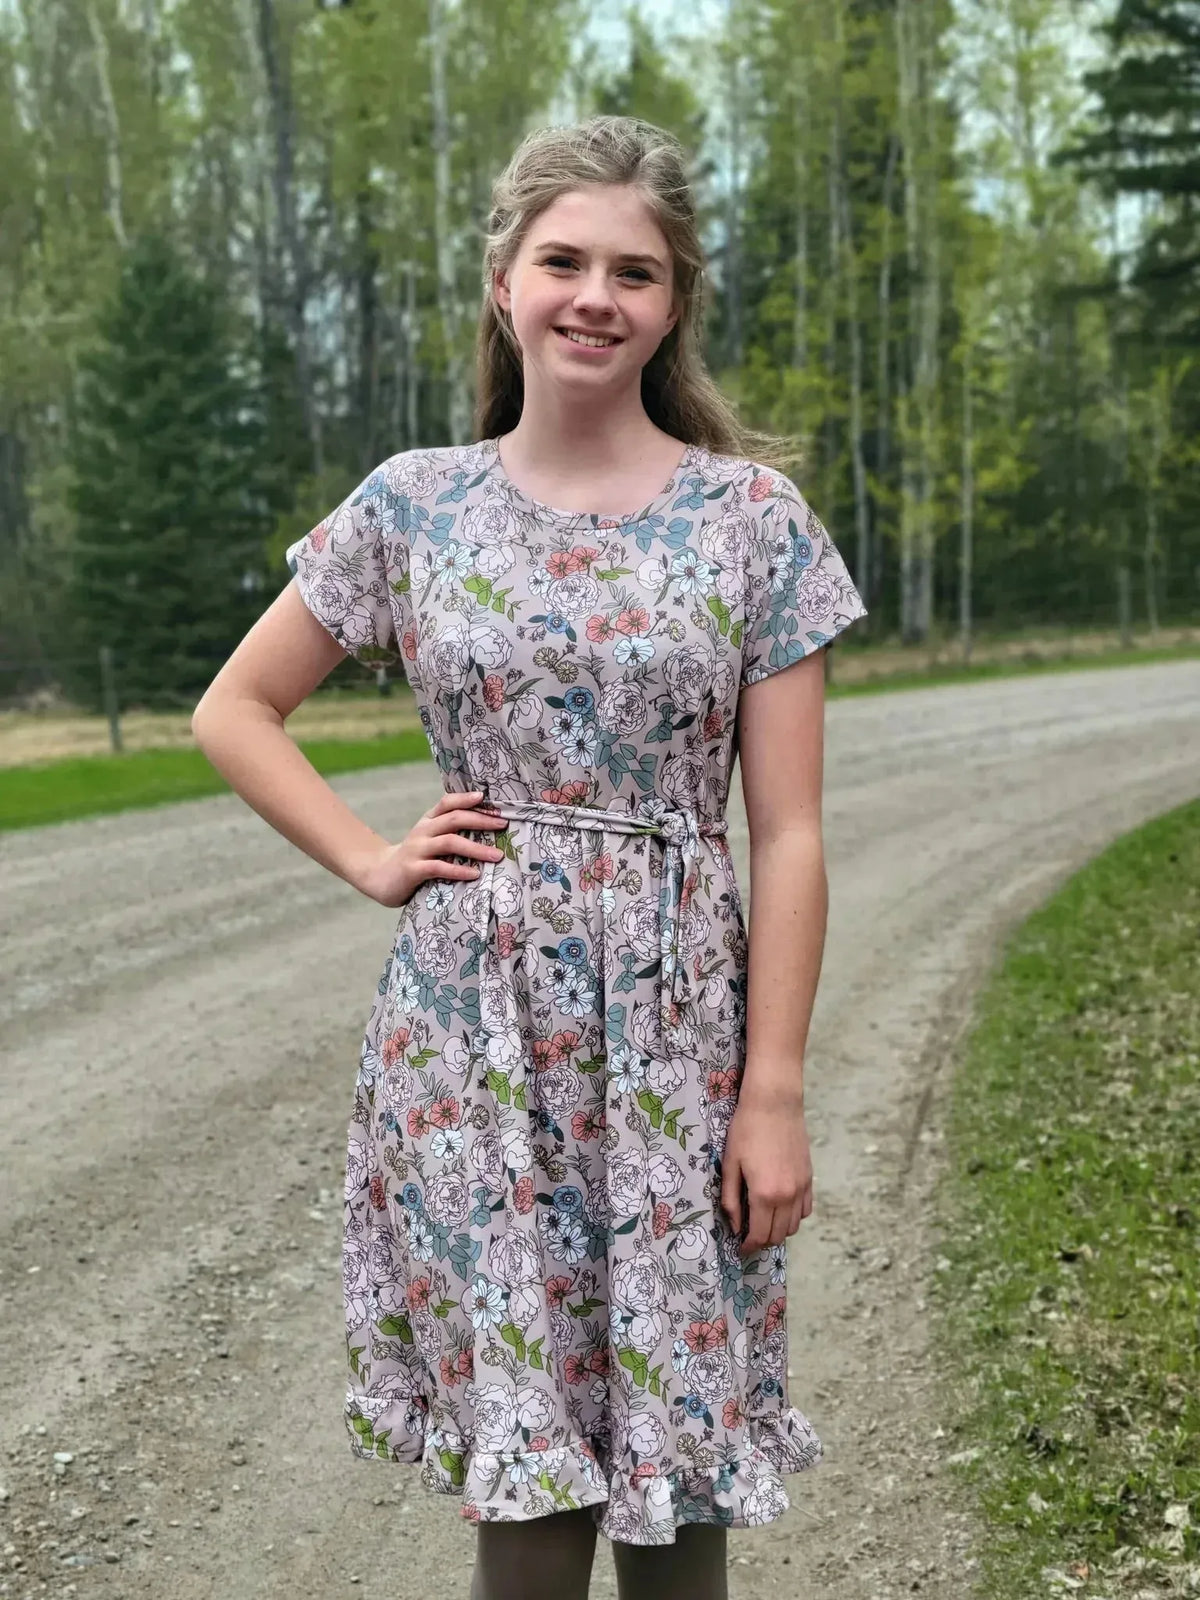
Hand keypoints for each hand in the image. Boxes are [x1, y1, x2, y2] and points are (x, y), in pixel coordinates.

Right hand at [352, 790, 506, 907]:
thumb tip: (487, 826)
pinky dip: (459, 870)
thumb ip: (448, 831)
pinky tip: (474, 874)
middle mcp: (423, 831)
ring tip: (496, 855)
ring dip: (476, 848)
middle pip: (454, 819)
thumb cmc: (413, 857)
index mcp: (428, 821)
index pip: (447, 803)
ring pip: (450, 842)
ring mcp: (417, 849)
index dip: (466, 798)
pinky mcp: (413, 869)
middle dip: (481, 820)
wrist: (378, 875)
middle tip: (503, 824)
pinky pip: (439, 867)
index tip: (486, 797)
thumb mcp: (428, 839)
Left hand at [720, 1089, 812, 1256]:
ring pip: (793, 1226)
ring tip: (762, 1221)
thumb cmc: (746, 1130)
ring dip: (778, 1230)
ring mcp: (801, 1188)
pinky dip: (793, 1216)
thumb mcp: (730, 1164)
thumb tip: (735, 1225)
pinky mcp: (809, 1178)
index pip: (759, 1235)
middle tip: (748, 1236)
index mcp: (764, 1195)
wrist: (774, 1103)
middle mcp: (787, 1197)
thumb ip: (732, 1199)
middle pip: (778, 1235)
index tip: (740, 1248)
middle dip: (762, 1241)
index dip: (748, 1247)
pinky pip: (805, 1209)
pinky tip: (780, 1207)